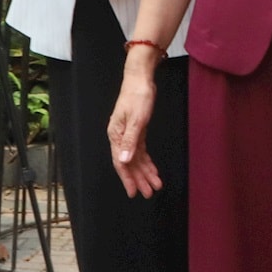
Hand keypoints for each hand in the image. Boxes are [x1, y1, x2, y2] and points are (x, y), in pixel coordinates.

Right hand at [107, 51, 163, 196]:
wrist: (140, 79)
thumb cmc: (138, 96)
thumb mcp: (136, 120)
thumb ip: (130, 141)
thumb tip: (123, 160)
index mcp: (116, 135)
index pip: (121, 162)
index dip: (128, 179)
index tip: (134, 193)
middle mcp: (119, 137)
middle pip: (129, 163)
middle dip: (139, 179)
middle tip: (150, 192)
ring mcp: (127, 134)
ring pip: (136, 158)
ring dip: (145, 172)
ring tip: (155, 184)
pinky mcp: (136, 130)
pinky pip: (140, 150)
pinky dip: (147, 161)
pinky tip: (152, 169)